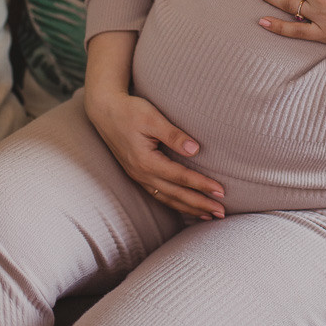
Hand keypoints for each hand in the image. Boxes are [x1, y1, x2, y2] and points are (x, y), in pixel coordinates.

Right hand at [84, 89, 225, 220]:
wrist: (105, 110)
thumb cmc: (130, 111)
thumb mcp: (152, 118)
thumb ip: (173, 135)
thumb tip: (195, 150)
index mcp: (146, 161)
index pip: (180, 177)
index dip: (201, 185)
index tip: (220, 191)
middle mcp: (141, 174)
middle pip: (175, 195)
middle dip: (199, 204)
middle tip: (221, 213)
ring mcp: (138, 176)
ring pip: (167, 198)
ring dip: (189, 208)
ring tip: (208, 215)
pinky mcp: (138, 174)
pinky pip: (159, 194)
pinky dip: (175, 203)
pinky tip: (186, 206)